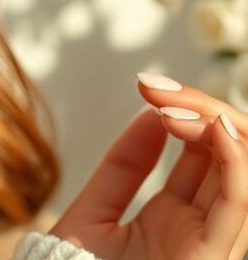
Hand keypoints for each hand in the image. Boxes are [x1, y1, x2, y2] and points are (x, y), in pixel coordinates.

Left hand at [50, 73, 247, 259]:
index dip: (188, 112)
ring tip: (173, 109)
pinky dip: (235, 165)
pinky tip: (217, 131)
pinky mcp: (210, 258)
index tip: (147, 86)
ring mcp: (211, 244)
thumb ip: (125, 166)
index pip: (207, 153)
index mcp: (176, 219)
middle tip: (158, 90)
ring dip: (217, 128)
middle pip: (231, 155)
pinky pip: (238, 207)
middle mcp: (201, 229)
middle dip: (203, 110)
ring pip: (243, 174)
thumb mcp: (96, 209)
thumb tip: (153, 111)